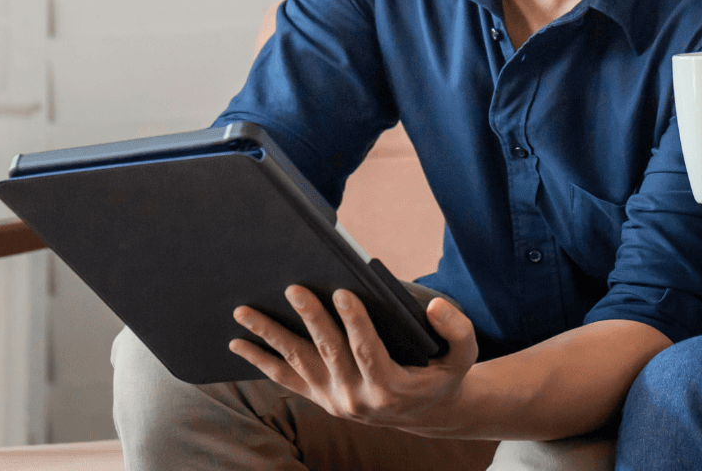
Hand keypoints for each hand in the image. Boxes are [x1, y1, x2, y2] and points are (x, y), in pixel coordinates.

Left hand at [229, 285, 478, 431]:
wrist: (425, 413)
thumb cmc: (443, 374)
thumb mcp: (464, 355)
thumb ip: (457, 330)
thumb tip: (434, 308)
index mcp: (391, 388)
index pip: (368, 351)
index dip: (355, 323)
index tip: (341, 292)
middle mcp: (357, 399)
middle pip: (328, 352)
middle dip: (310, 318)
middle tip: (293, 288)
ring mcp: (333, 400)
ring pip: (298, 363)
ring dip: (270, 336)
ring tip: (245, 311)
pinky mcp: (319, 398)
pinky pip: (285, 379)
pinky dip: (261, 360)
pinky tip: (238, 343)